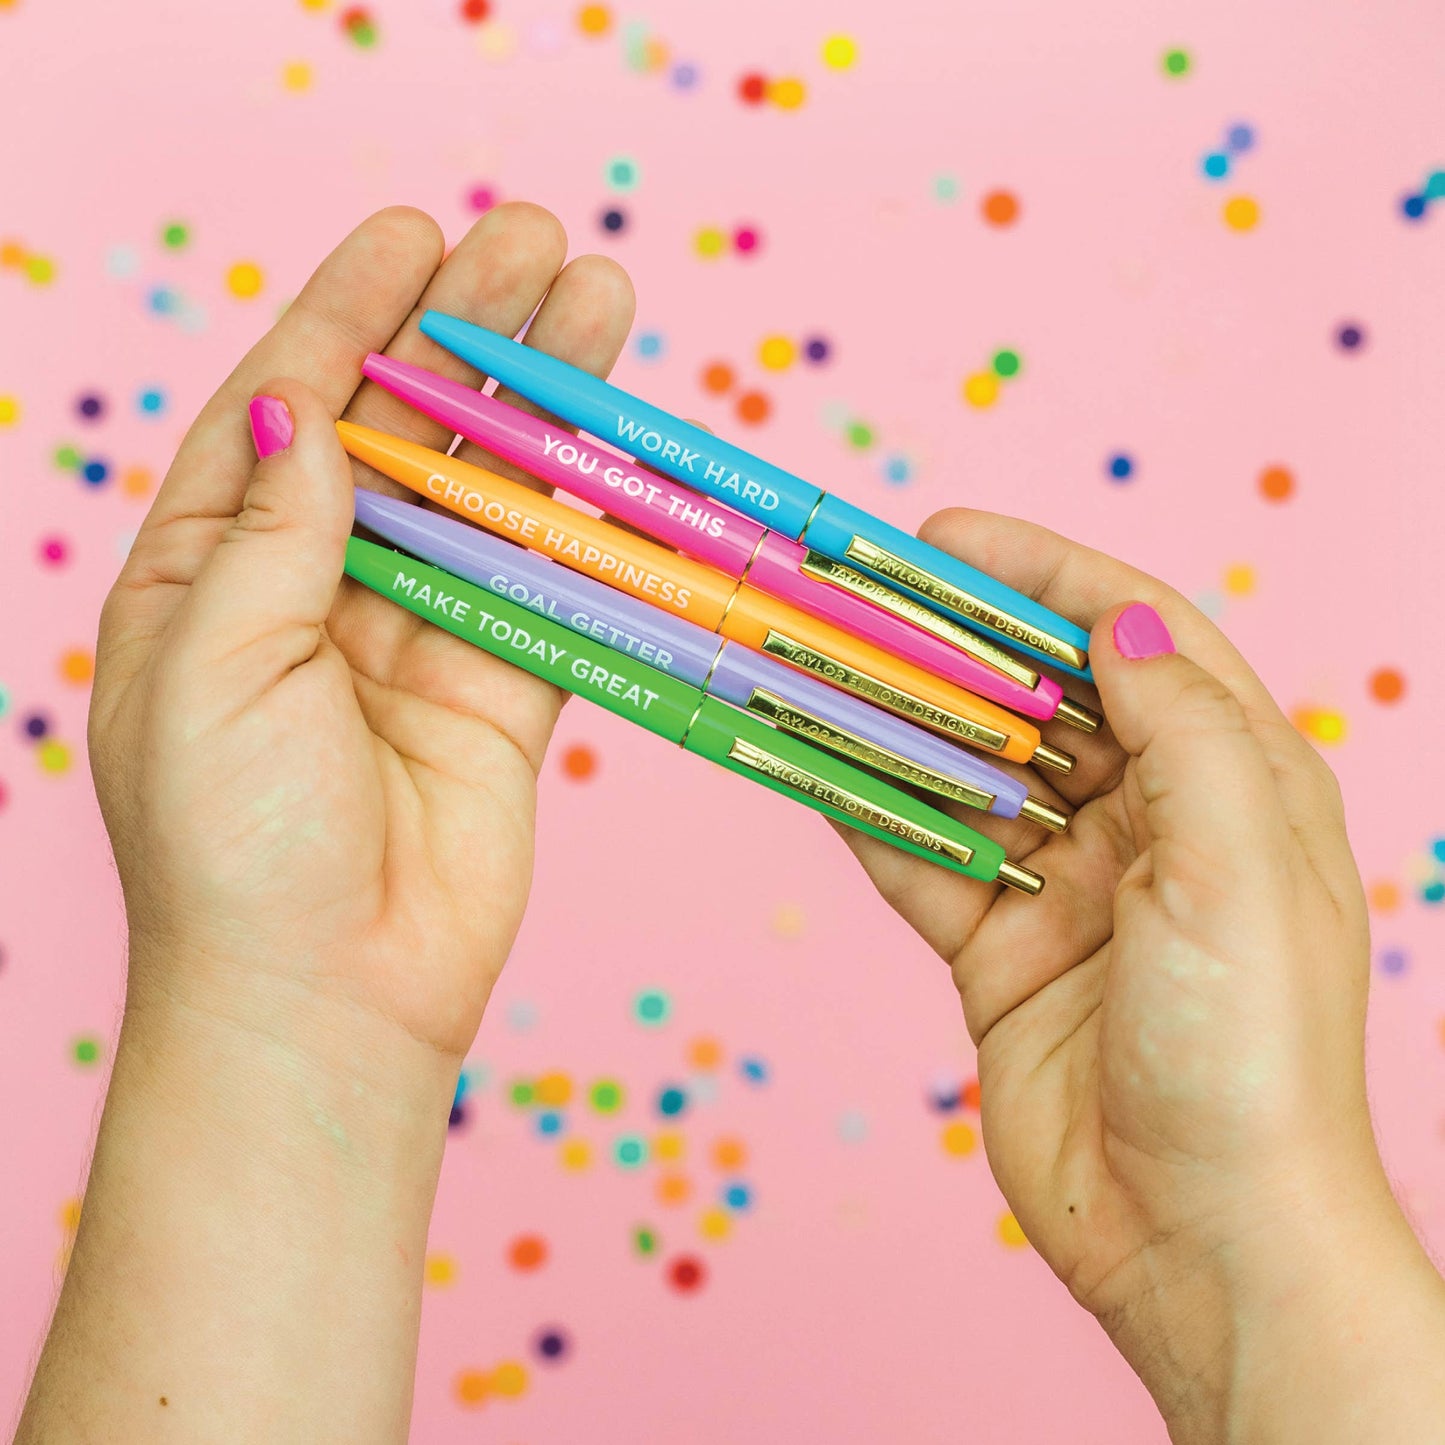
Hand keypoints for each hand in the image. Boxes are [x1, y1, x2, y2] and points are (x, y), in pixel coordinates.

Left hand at [93, 202, 632, 1057]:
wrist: (324, 997)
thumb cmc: (230, 846)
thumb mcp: (212, 665)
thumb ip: (274, 531)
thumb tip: (306, 405)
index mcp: (213, 571)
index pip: (289, 408)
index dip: (350, 314)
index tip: (413, 235)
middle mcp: (318, 589)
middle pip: (404, 431)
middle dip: (468, 335)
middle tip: (536, 242)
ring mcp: (419, 635)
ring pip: (491, 493)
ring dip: (543, 402)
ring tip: (596, 298)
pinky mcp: (504, 688)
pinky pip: (552, 583)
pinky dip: (588, 515)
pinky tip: (623, 444)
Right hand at [844, 510, 1444, 1440]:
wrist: (1199, 1238)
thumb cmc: (1250, 1052)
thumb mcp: (1235, 867)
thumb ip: (1181, 729)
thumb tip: (1118, 620)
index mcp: (1232, 784)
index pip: (1136, 637)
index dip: (1043, 576)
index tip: (949, 538)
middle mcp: (1150, 823)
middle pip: (1034, 698)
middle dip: (948, 644)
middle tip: (853, 596)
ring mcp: (1069, 889)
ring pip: (966, 774)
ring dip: (894, 725)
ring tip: (813, 667)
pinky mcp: (1001, 953)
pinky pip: (922, 861)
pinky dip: (868, 814)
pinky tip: (810, 766)